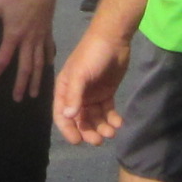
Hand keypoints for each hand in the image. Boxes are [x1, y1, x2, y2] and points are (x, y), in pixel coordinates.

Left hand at [0, 0, 56, 102]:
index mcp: (14, 35)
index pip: (3, 59)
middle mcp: (28, 41)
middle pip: (25, 68)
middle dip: (21, 85)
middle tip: (18, 99)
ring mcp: (40, 38)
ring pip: (38, 64)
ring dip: (36, 80)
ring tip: (34, 94)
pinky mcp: (48, 33)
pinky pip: (49, 51)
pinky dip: (47, 61)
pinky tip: (46, 69)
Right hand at [54, 27, 127, 144]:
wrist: (113, 39)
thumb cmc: (92, 55)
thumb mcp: (80, 74)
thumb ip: (74, 95)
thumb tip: (68, 116)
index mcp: (65, 89)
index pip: (62, 115)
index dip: (68, 129)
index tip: (78, 141)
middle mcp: (77, 95)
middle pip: (80, 120)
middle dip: (88, 131)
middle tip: (99, 140)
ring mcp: (92, 94)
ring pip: (95, 118)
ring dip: (102, 127)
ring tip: (112, 132)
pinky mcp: (106, 93)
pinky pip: (107, 111)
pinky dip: (112, 119)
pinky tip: (119, 122)